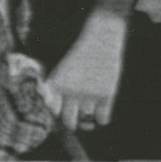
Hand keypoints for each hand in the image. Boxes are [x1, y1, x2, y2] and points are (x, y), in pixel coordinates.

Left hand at [44, 8, 127, 132]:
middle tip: (74, 122)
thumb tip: (58, 114)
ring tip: (90, 107)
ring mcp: (90, 93)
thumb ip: (57, 91)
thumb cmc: (81, 55)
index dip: (57, 114)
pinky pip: (102, 118)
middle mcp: (72, 91)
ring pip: (87, 118)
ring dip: (88, 117)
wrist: (102, 38)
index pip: (53, 111)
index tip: (62, 113)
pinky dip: (101, 119)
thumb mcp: (63, 70)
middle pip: (69, 121)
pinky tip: (101, 114)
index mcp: (58, 84)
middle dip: (71, 123)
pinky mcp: (107, 94)